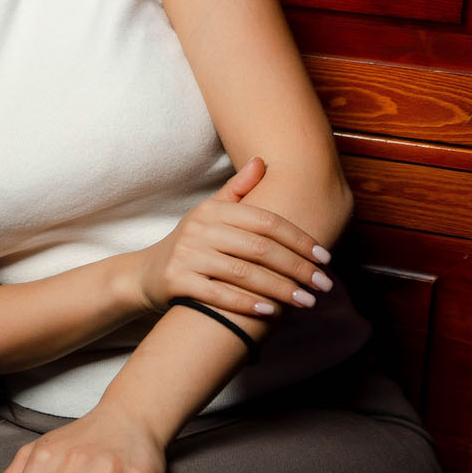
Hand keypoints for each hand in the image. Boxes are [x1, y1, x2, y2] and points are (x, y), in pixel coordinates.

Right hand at [126, 157, 333, 317]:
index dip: (299, 239)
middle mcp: (199, 229)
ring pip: (244, 273)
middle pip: (259, 248)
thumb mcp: (209, 213)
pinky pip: (219, 294)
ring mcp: (187, 255)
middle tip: (324, 284)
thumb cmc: (191, 244)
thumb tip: (262, 161)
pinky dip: (246, 304)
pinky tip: (270, 312)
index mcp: (213, 210)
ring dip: (280, 289)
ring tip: (306, 301)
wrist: (146, 273)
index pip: (266, 221)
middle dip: (297, 268)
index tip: (324, 257)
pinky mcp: (177, 281)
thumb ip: (237, 190)